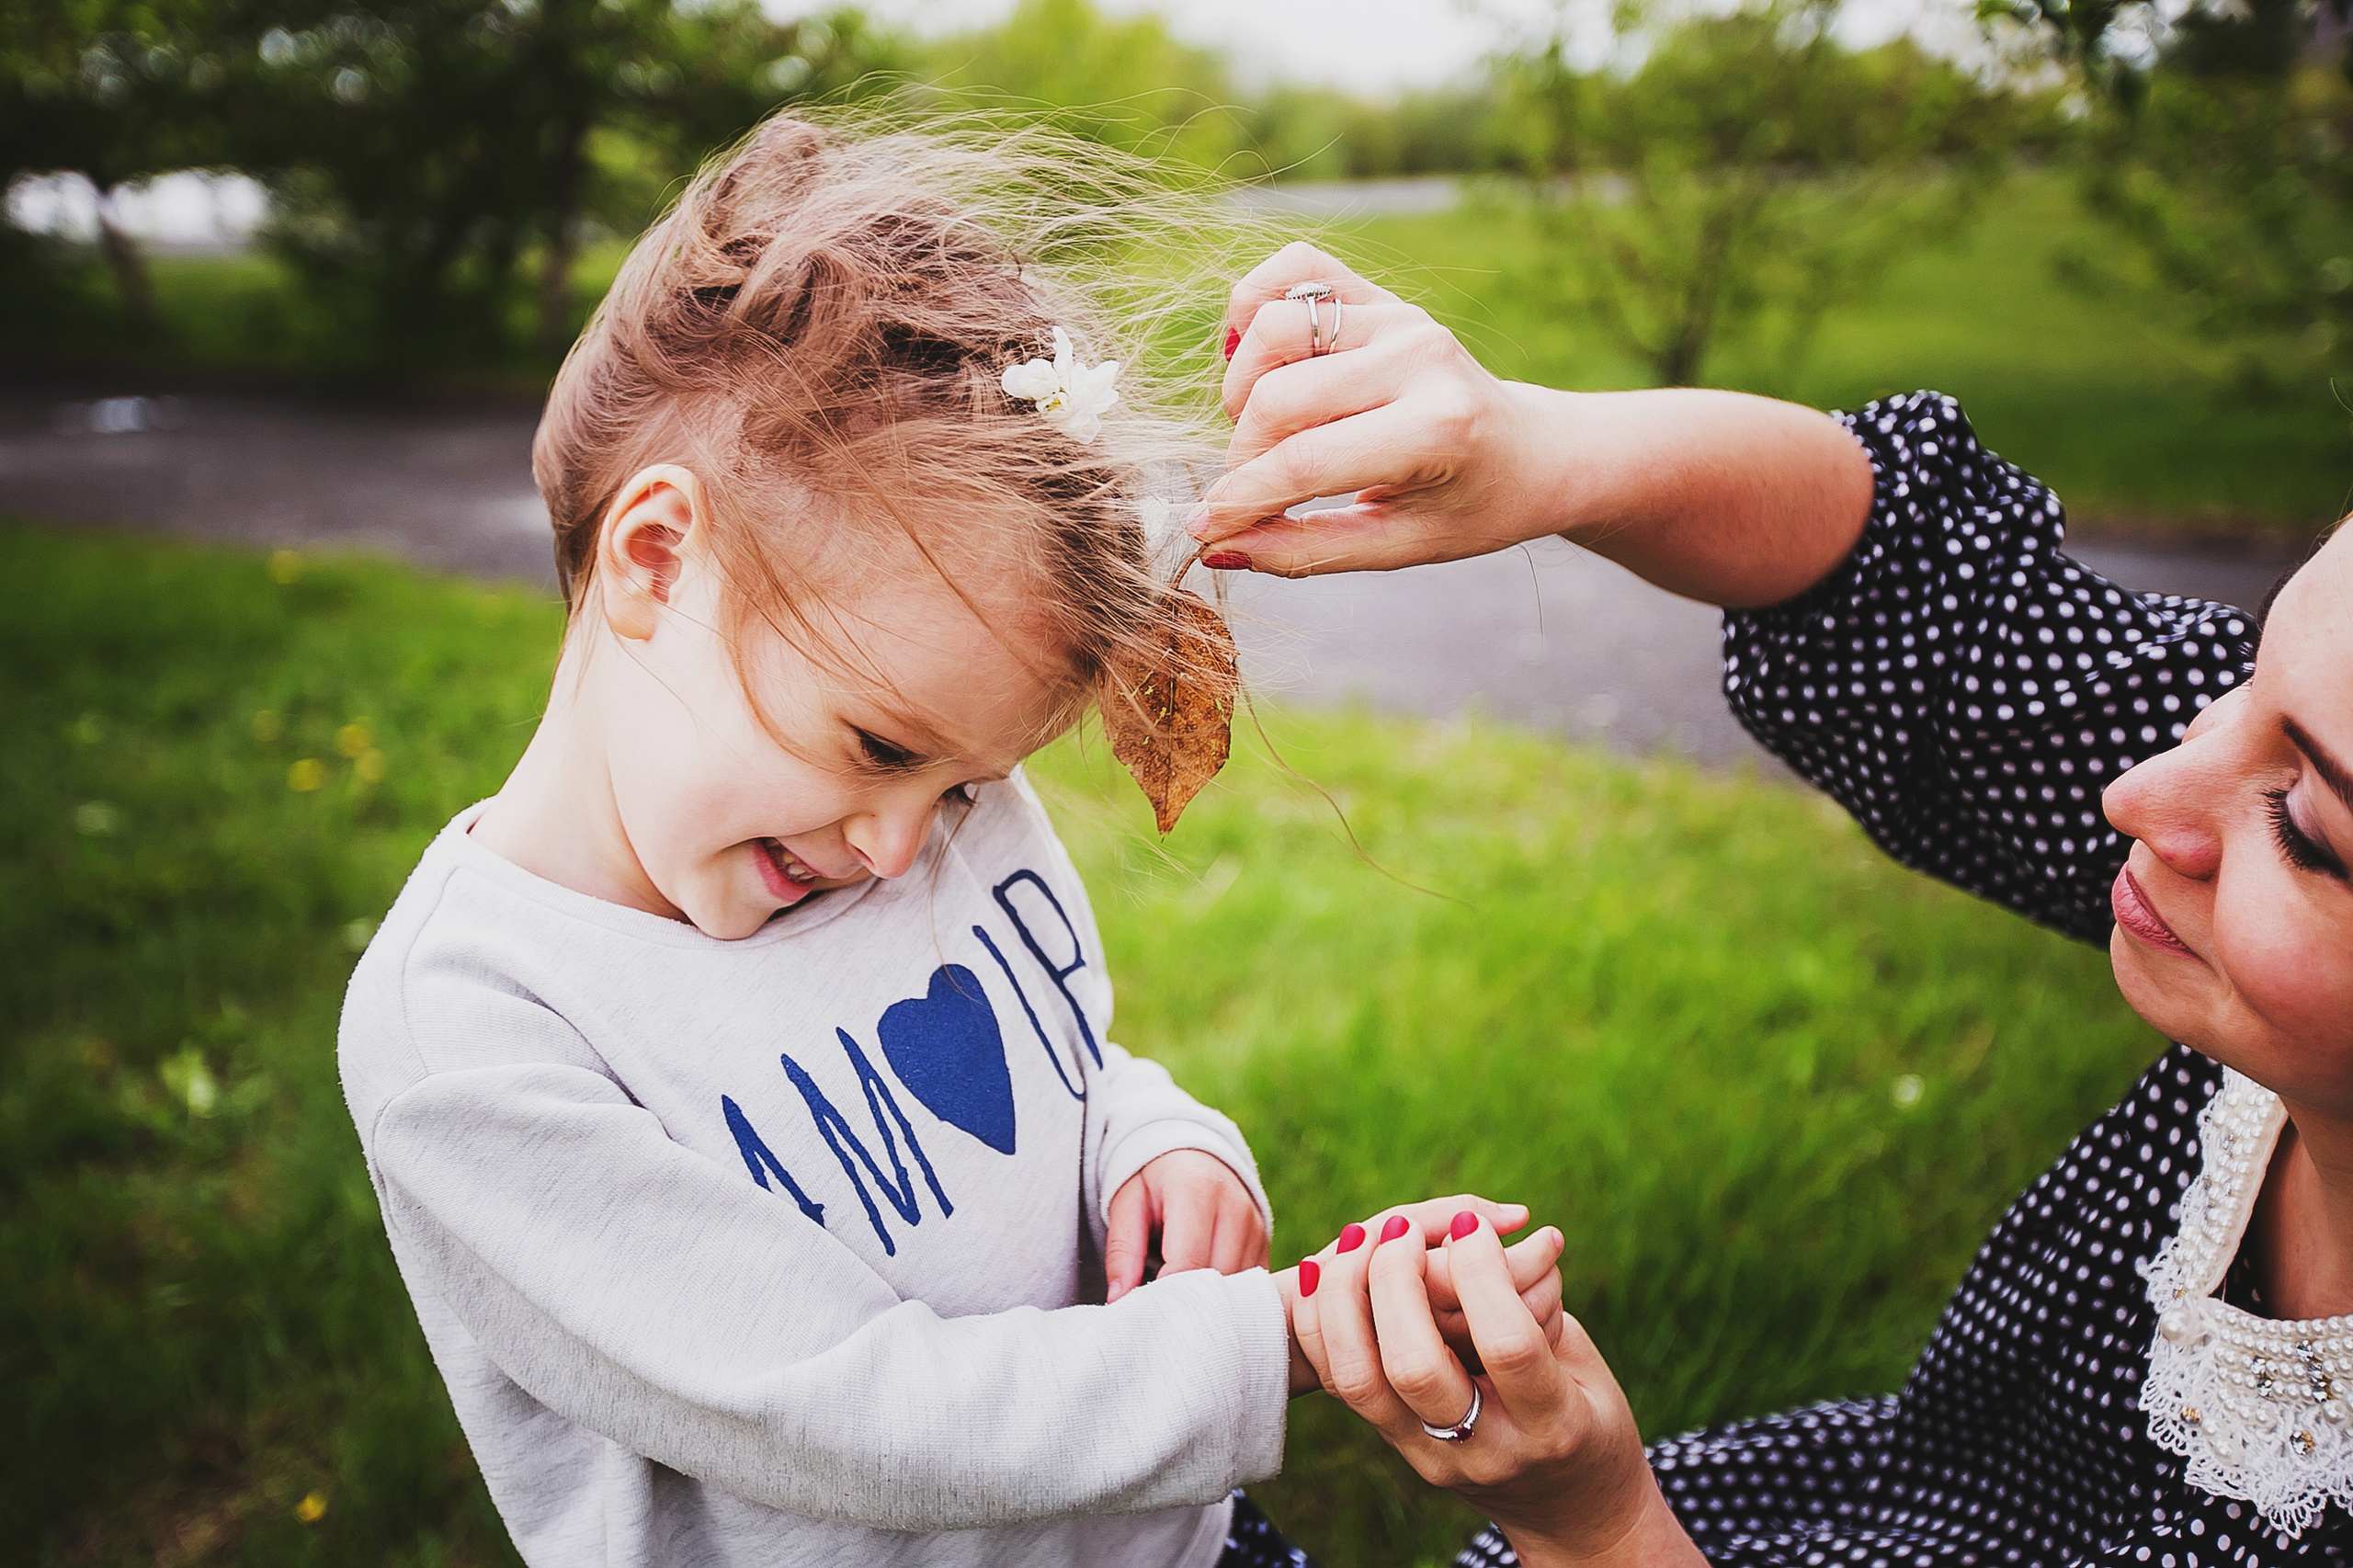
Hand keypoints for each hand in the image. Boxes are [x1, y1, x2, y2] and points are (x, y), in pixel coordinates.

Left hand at [1104, 1150, 1268, 1303]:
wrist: (1193, 1155)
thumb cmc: (1154, 1181)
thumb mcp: (1127, 1204)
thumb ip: (1122, 1251)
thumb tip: (1119, 1300)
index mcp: (1196, 1190)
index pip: (1186, 1263)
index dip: (1164, 1296)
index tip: (1143, 1312)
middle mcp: (1235, 1208)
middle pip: (1215, 1281)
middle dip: (1185, 1304)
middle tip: (1158, 1315)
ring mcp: (1256, 1226)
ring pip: (1235, 1290)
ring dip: (1207, 1304)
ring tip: (1178, 1301)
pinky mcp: (1265, 1243)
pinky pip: (1249, 1288)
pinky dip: (1225, 1299)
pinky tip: (1201, 1294)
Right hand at [1196, 242, 1873, 606]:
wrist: (1538, 451)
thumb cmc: (1472, 509)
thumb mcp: (1399, 547)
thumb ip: (1305, 551)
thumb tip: (1213, 547)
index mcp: (1436, 430)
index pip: (1303, 463)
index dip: (1239, 501)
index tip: (1204, 530)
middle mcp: (1417, 357)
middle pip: (1276, 398)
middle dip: (1240, 457)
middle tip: (1246, 495)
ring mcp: (1401, 316)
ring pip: (1272, 329)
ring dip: (1242, 388)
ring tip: (1261, 433)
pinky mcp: (1384, 296)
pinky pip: (1295, 269)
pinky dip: (1255, 307)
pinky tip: (1257, 360)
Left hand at [1295, 1208, 1706, 1567]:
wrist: (1568, 1511)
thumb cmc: (1587, 1415)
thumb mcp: (1584, 1362)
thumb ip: (1533, 1303)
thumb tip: (1473, 1228)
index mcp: (1551, 1424)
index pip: (1508, 1346)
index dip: (1484, 1273)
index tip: (1473, 1222)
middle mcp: (1484, 1449)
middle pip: (1415, 1367)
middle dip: (1398, 1282)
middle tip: (1403, 1229)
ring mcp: (1430, 1456)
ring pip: (1360, 1379)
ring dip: (1347, 1297)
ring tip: (1362, 1237)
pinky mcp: (1395, 1446)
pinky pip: (1341, 1381)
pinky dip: (1321, 1320)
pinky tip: (1325, 1268)